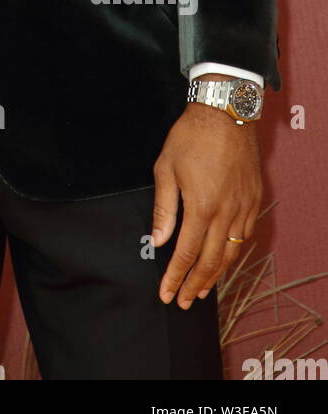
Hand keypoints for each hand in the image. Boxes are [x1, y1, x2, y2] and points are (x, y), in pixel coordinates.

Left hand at [150, 86, 261, 308]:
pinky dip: (234, 253)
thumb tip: (158, 240)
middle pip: (212, 261)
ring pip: (232, 252)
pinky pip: (246, 235)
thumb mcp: (165, 168)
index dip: (176, 277)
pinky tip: (225, 259)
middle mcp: (226, 212)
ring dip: (217, 274)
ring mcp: (244, 207)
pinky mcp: (254, 199)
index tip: (167, 294)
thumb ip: (164, 208)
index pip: (187, 254)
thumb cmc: (191, 137)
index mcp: (202, 206)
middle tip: (185, 301)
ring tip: (203, 289)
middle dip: (196, 285)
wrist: (225, 112)